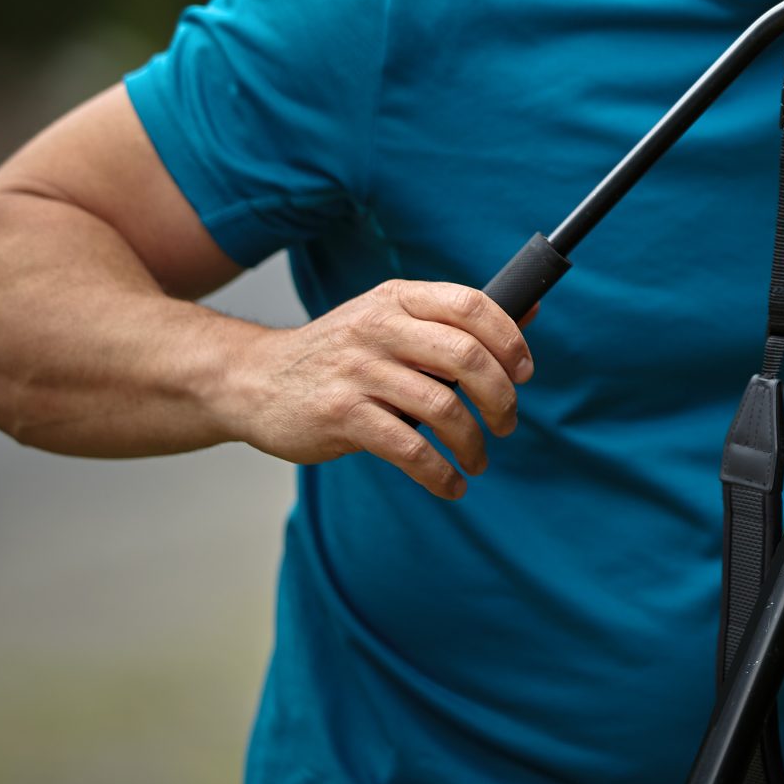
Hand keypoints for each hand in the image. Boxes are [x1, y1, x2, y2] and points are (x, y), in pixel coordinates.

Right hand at [223, 278, 533, 499]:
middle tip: (507, 423)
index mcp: (398, 300)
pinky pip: (409, 449)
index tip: (525, 372)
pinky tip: (450, 484)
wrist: (252, 381)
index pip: (472, 306)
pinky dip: (439, 473)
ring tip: (477, 460)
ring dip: (472, 443)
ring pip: (443, 407)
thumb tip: (530, 308)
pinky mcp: (340, 415)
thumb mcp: (390, 320)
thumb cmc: (339, 354)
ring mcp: (358, 372)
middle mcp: (379, 328)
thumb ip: (454, 320)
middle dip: (501, 397)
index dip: (510, 340)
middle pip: (466, 357)